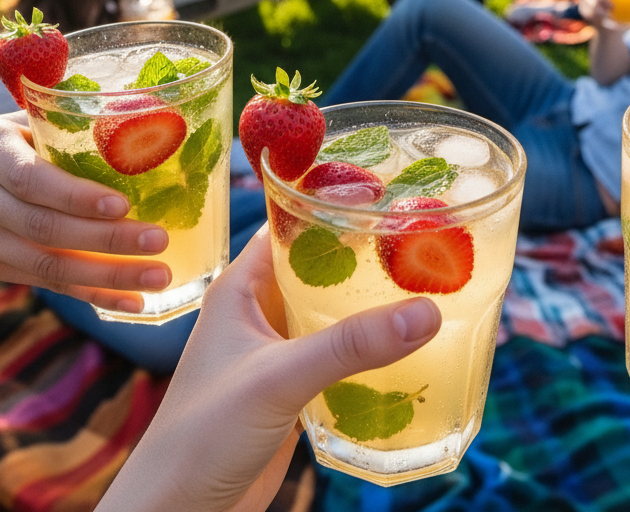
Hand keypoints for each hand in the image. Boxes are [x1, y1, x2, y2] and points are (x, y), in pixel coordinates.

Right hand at [0, 114, 170, 313]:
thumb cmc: (11, 138)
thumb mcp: (28, 120)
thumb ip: (72, 129)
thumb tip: (148, 129)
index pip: (30, 180)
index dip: (75, 196)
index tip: (122, 204)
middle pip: (42, 227)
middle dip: (105, 239)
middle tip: (157, 241)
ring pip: (46, 265)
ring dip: (107, 276)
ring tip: (157, 277)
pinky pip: (46, 284)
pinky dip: (92, 295)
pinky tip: (132, 302)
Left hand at [97, 229, 441, 511]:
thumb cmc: (202, 435)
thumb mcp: (279, 378)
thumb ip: (350, 345)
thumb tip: (425, 312)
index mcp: (240, 287)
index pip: (290, 226)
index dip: (332, 206)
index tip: (387, 195)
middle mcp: (259, 311)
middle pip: (319, 267)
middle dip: (365, 255)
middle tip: (423, 239)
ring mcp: (277, 351)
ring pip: (331, 311)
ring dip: (369, 303)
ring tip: (428, 282)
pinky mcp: (292, 389)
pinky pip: (337, 354)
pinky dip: (368, 346)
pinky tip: (407, 343)